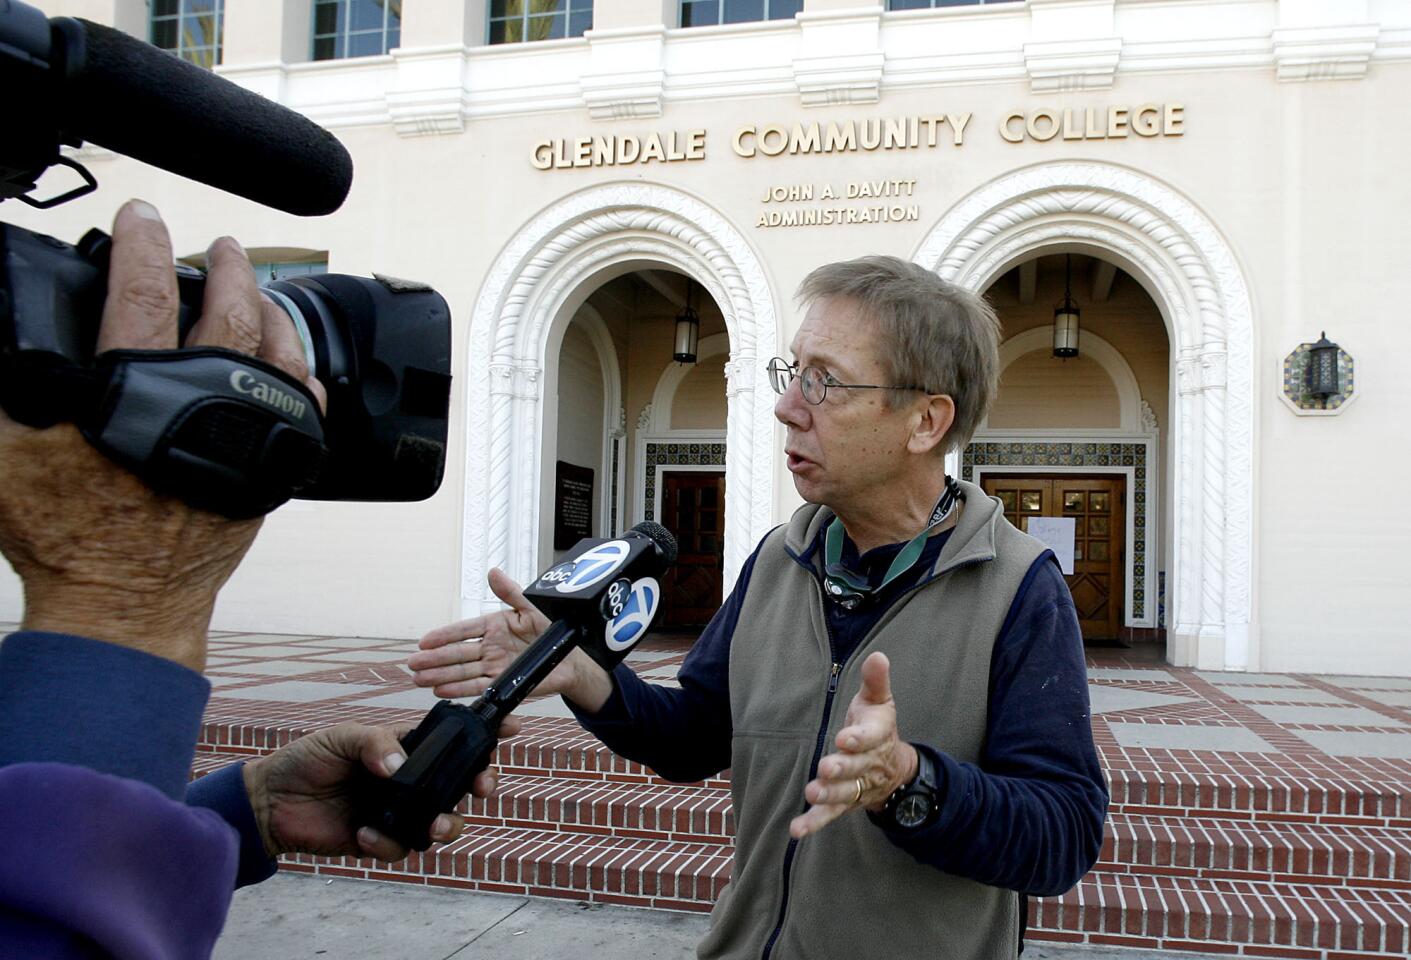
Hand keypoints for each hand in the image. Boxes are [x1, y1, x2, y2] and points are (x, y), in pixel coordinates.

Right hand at [0, 200, 324, 670]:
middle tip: (221, 247)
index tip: (143, 215)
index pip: (143, 288)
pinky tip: (292, 360)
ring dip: (271, 311)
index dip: (143, 241)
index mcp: (137, 387)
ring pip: (280, 352)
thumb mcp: (11, 449)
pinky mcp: (273, 466)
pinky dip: (302, 373)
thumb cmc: (64, 534)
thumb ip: (16, 385)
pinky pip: (307, 405)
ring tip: (260, 292)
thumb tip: (17, 341)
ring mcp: (248, 433)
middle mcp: (205, 402)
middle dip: (227, 267)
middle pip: (232, 310)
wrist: (123, 601)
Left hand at [240, 719, 520, 861]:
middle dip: (482, 783)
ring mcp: (398, 812)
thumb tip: (400, 766)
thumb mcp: (341, 737)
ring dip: (449, 823)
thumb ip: (375, 743)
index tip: (510, 727)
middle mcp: (410, 781)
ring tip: (436, 823)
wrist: (272, 802)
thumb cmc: (308, 760)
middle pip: (461, 783)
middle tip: (481, 786)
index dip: (484, 734)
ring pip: (444, 820)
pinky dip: (389, 843)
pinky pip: (401, 847)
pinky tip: (364, 832)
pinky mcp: (380, 840)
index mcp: (406, 749)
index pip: (452, 740)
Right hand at [409, 567, 612, 710]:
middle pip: (457, 654)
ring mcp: (494, 666)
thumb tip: (493, 572)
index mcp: (494, 626)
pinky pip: (478, 687)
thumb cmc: (553, 630)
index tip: (424, 640)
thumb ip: (510, 592)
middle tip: (413, 663)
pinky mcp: (502, 684)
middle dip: (434, 659)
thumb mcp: (532, 607)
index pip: (463, 630)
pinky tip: (441, 689)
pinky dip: (459, 689)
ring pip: (462, 672)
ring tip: (419, 679)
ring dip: (440, 675)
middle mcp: (490, 647)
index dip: (443, 636)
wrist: (571, 659)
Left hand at [789, 652, 917, 838]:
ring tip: (812, 793)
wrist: (893, 769)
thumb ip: (876, 681)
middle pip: (854, 769)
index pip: (869, 738)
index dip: (858, 739)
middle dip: (841, 769)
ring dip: (828, 795)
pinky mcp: (843, 803)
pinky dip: (813, 824)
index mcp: (876, 737)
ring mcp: (855, 787)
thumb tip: (879, 655)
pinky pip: (828, 816)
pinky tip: (796, 830)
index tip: (845, 738)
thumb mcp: (880, 702)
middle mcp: (866, 765)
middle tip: (826, 768)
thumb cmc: (878, 727)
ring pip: (842, 794)